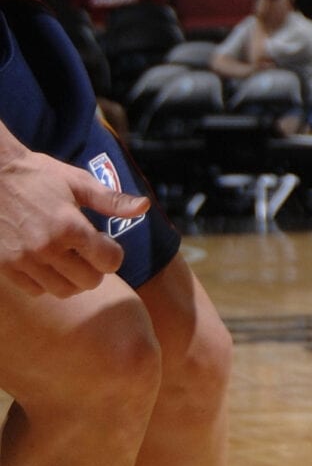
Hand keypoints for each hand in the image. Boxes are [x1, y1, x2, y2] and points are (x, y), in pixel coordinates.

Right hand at [0, 146, 148, 296]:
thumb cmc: (37, 175)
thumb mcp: (77, 181)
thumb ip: (112, 200)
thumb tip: (144, 207)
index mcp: (70, 225)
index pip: (109, 262)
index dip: (113, 253)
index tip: (104, 241)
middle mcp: (47, 247)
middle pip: (90, 281)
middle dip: (96, 268)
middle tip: (87, 251)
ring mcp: (24, 260)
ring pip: (63, 291)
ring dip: (73, 279)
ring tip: (68, 258)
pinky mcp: (5, 267)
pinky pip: (36, 290)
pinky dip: (47, 282)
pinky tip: (46, 262)